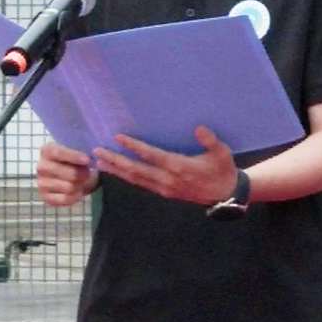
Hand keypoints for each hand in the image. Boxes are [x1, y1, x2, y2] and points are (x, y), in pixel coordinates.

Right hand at [36, 141, 99, 206]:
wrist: (66, 173)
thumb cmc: (72, 159)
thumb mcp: (75, 149)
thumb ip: (80, 149)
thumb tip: (91, 156)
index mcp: (46, 150)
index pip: (58, 153)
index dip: (74, 157)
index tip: (87, 160)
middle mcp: (41, 166)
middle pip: (69, 173)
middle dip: (83, 174)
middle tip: (87, 173)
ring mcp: (41, 183)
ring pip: (69, 187)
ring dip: (80, 185)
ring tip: (81, 181)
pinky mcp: (45, 197)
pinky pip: (66, 199)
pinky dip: (75, 196)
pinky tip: (77, 190)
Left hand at [92, 125, 236, 204]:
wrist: (225, 194)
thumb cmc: (222, 169)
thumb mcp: (221, 152)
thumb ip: (209, 140)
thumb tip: (198, 127)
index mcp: (178, 167)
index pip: (151, 155)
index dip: (134, 147)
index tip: (118, 137)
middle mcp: (167, 179)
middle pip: (135, 170)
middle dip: (115, 160)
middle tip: (96, 151)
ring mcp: (164, 188)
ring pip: (135, 179)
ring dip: (116, 170)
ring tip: (99, 162)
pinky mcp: (164, 192)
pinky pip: (141, 183)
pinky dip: (126, 177)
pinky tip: (117, 171)